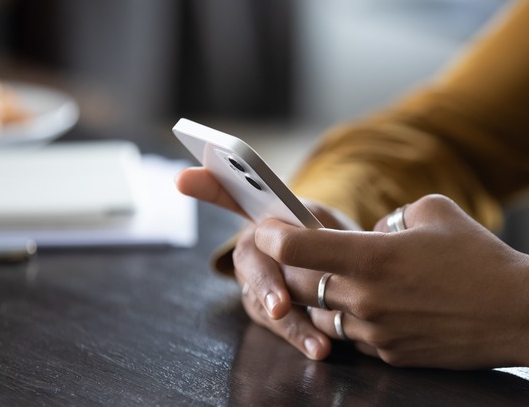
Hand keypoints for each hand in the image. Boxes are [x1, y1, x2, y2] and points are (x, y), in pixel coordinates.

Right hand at [175, 167, 357, 359]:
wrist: (345, 270)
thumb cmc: (332, 237)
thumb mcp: (329, 223)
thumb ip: (315, 231)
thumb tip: (312, 246)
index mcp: (264, 212)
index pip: (227, 193)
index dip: (205, 185)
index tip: (182, 178)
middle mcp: (252, 244)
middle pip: (248, 260)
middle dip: (266, 284)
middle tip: (280, 307)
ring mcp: (252, 278)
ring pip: (261, 301)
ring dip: (290, 324)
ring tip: (317, 342)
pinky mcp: (262, 308)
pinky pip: (275, 324)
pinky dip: (299, 337)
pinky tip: (320, 349)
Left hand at [253, 194, 528, 369]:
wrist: (518, 311)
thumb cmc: (479, 255)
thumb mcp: (434, 211)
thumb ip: (393, 217)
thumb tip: (375, 233)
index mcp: (372, 257)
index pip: (298, 248)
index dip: (272, 235)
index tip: (264, 228)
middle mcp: (365, 299)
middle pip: (300, 287)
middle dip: (288, 270)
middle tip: (290, 254)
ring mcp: (376, 333)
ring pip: (323, 316)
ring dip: (319, 299)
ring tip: (333, 281)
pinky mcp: (391, 355)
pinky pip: (354, 337)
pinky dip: (351, 320)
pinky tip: (370, 305)